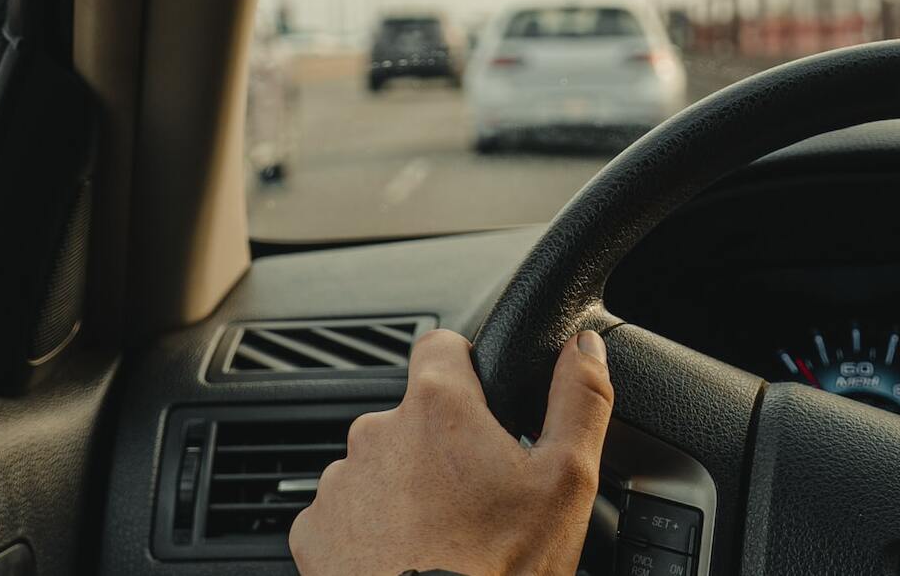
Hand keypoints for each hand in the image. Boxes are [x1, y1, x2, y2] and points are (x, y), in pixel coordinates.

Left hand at [289, 328, 613, 575]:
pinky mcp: (315, 531)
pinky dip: (372, 530)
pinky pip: (347, 515)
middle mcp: (376, 432)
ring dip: (405, 487)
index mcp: (437, 405)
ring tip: (445, 535)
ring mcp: (341, 483)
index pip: (441, 345)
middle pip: (414, 416)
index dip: (467, 367)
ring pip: (380, 466)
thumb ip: (579, 399)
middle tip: (480, 495)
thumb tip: (584, 347)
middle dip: (442, 445)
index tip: (486, 404)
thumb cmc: (498, 565)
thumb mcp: (567, 479)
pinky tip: (408, 557)